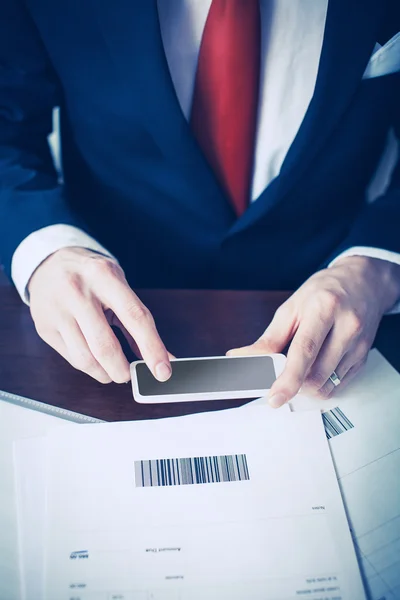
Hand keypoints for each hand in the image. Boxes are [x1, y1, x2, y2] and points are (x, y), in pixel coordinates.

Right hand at [28, 247, 172, 383]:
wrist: (50, 263)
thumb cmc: (91, 276)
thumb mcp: (118, 286)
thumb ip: (138, 320)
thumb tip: (162, 357)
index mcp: (104, 276)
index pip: (135, 317)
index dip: (152, 348)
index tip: (163, 371)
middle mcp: (78, 291)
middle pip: (105, 346)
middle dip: (123, 370)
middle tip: (130, 375)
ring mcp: (57, 310)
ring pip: (85, 358)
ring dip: (105, 373)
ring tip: (113, 370)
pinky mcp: (44, 327)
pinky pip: (71, 358)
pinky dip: (89, 366)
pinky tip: (95, 360)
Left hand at [227, 256, 399, 406]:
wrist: (363, 282)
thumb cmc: (324, 291)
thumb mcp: (292, 307)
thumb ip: (269, 338)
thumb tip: (244, 357)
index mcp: (324, 308)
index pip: (305, 351)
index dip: (288, 379)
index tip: (274, 397)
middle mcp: (347, 326)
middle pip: (317, 374)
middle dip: (295, 384)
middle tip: (280, 379)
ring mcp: (359, 344)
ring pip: (328, 385)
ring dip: (307, 386)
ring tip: (300, 368)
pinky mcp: (364, 358)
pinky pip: (339, 385)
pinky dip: (322, 384)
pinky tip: (317, 366)